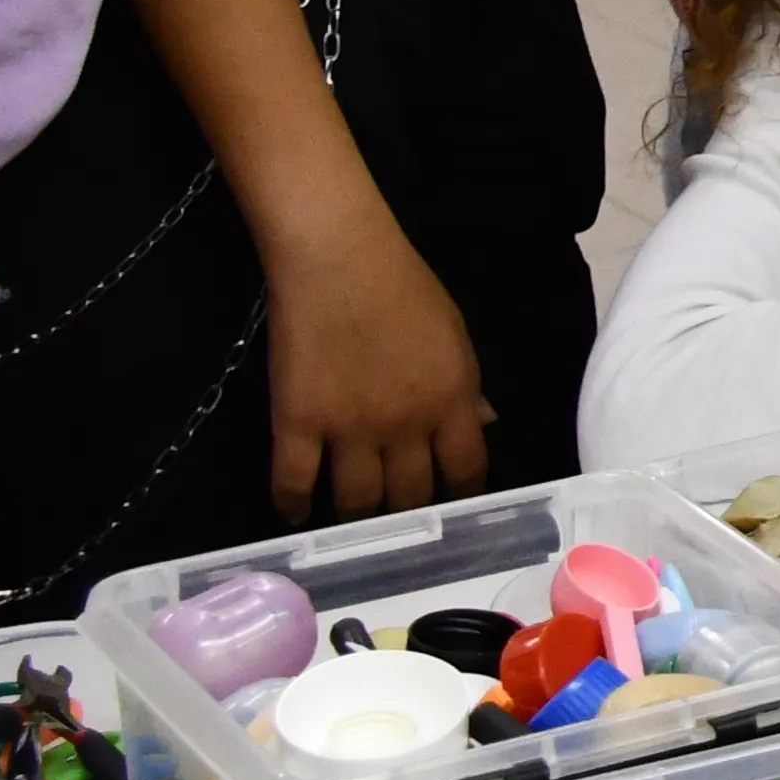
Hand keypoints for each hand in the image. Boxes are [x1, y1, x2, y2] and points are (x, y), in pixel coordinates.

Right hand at [259, 205, 492, 519]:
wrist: (339, 260)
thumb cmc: (403, 286)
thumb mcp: (455, 335)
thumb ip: (467, 387)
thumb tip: (486, 423)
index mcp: (452, 399)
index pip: (466, 470)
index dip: (460, 496)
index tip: (452, 506)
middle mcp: (406, 425)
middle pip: (410, 496)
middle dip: (407, 513)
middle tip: (396, 517)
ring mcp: (349, 429)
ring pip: (356, 502)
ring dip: (355, 517)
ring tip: (351, 519)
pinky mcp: (297, 423)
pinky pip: (292, 483)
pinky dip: (293, 506)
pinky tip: (297, 514)